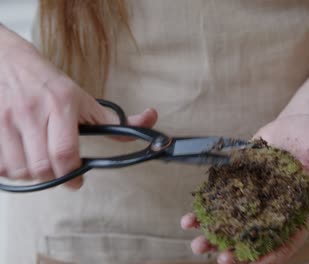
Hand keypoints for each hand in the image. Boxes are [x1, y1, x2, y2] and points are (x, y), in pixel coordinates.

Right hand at [0, 27, 156, 187]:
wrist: (7, 61)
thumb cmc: (49, 83)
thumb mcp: (84, 99)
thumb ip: (114, 120)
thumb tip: (149, 120)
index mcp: (61, 104)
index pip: (64, 153)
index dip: (71, 174)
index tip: (76, 181)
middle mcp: (32, 111)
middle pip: (41, 167)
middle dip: (53, 176)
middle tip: (59, 171)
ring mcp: (5, 119)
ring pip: (18, 170)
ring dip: (30, 174)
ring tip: (39, 163)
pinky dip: (8, 169)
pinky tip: (19, 159)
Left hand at [181, 114, 308, 263]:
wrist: (297, 123)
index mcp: (297, 209)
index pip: (287, 239)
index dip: (273, 254)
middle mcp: (273, 208)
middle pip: (255, 237)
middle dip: (237, 250)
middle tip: (220, 258)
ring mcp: (254, 197)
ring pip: (233, 222)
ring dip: (215, 235)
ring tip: (196, 244)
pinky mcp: (239, 182)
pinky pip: (221, 199)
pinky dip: (206, 209)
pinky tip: (189, 218)